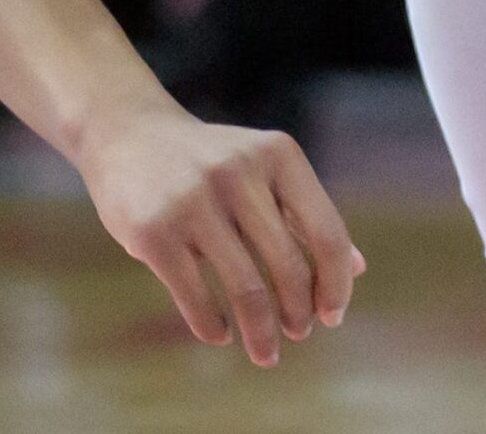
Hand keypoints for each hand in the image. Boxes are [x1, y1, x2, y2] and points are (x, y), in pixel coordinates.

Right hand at [75, 102, 363, 366]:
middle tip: (298, 334)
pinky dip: (214, 327)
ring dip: (261, 333)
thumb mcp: (263, 170)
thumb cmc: (209, 161)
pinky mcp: (154, 230)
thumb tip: (357, 268)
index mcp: (277, 155)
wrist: (128, 133)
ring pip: (246, 289)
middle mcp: (239, 172)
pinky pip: (196, 298)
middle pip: (288, 267)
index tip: (332, 316)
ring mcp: (194, 200)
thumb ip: (306, 214)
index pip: (327, 232)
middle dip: (299, 313)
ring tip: (265, 351)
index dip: (336, 284)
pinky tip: (220, 334)